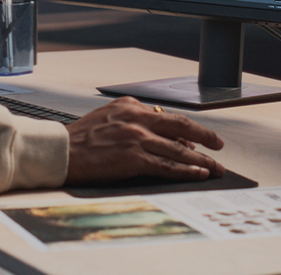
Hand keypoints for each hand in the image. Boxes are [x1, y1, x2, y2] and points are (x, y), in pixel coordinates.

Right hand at [64, 97, 224, 183]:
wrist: (61, 152)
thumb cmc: (81, 138)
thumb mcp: (107, 117)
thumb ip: (132, 121)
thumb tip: (158, 136)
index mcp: (130, 106)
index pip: (167, 117)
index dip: (187, 129)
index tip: (200, 137)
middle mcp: (136, 118)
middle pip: (180, 126)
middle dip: (205, 137)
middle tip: (219, 145)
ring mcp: (136, 138)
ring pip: (178, 148)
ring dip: (201, 160)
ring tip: (215, 167)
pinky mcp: (134, 158)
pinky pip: (167, 165)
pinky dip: (186, 169)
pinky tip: (198, 173)